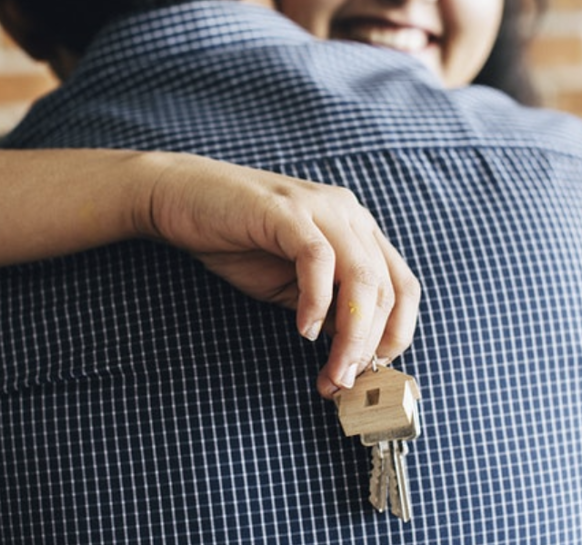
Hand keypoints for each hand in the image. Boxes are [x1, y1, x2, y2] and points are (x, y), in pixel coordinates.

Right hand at [136, 153, 420, 398]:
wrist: (179, 198)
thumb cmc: (234, 242)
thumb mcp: (291, 284)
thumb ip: (328, 307)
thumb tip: (356, 354)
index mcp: (358, 229)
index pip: (403, 286)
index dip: (397, 335)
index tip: (373, 374)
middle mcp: (349, 213)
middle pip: (386, 289)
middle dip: (369, 347)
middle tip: (343, 384)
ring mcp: (320, 207)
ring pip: (362, 278)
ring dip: (351, 335)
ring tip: (332, 372)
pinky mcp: (286, 210)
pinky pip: (319, 260)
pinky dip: (317, 302)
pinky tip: (303, 331)